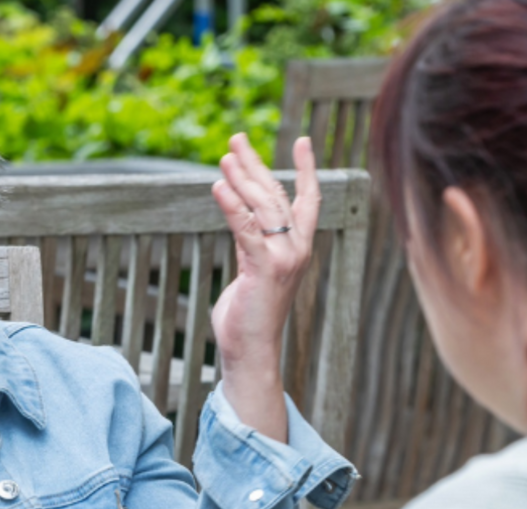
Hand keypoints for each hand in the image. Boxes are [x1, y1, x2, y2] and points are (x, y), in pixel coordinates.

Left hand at [209, 134, 320, 440]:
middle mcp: (296, 250)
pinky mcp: (264, 269)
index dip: (307, 169)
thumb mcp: (252, 269)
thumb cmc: (248, 315)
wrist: (251, 351)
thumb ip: (251, 241)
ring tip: (224, 156)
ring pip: (263, 208)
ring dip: (242, 178)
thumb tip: (241, 216)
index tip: (303, 140)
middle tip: (236, 139)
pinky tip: (218, 187)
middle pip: (277, 196)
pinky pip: (246, 230)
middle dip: (255, 165)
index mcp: (298, 249)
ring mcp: (283, 260)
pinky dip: (231, 206)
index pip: (308, 201)